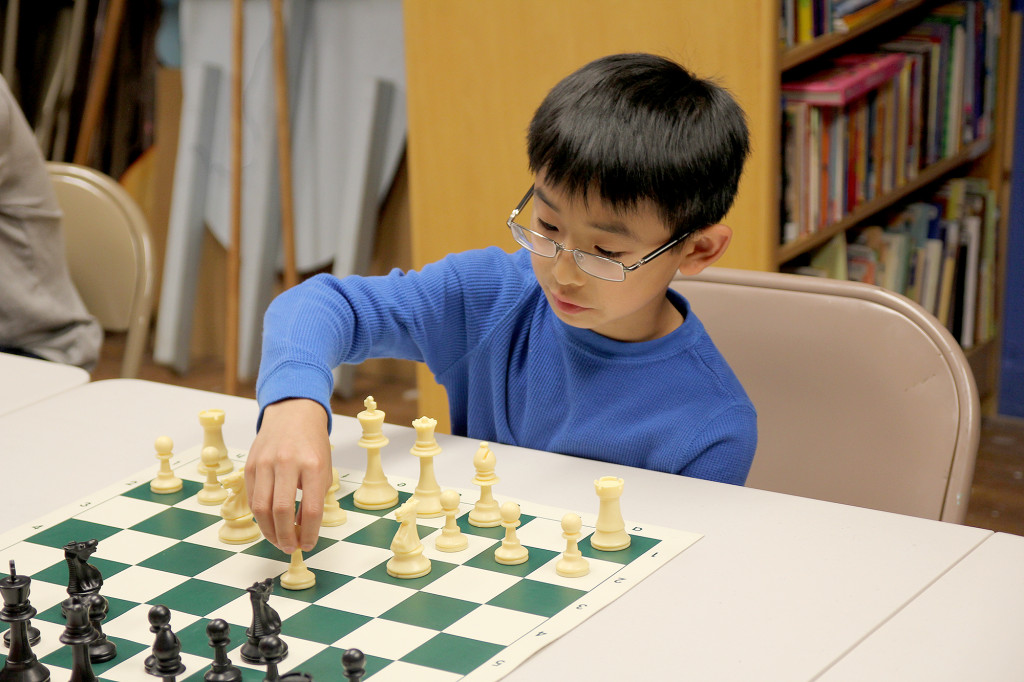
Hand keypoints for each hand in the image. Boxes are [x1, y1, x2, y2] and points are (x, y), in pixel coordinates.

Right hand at [245, 398, 330, 552]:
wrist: (293, 414)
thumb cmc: (312, 444)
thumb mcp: (324, 469)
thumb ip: (315, 498)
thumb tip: (303, 530)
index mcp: (313, 465)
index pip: (311, 509)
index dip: (309, 533)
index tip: (309, 545)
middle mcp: (288, 463)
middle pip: (281, 511)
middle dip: (286, 537)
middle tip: (291, 548)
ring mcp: (266, 463)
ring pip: (261, 508)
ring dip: (270, 532)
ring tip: (279, 541)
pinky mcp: (250, 465)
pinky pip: (252, 498)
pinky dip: (260, 516)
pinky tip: (269, 524)